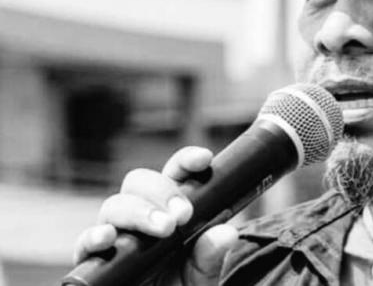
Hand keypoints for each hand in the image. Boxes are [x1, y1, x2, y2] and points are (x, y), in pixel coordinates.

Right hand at [72, 147, 238, 285]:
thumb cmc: (179, 285)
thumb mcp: (201, 273)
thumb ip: (210, 254)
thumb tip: (227, 234)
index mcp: (170, 207)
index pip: (176, 173)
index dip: (187, 161)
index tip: (205, 159)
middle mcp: (140, 214)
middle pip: (139, 181)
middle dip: (162, 191)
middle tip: (184, 215)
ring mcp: (115, 234)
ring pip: (115, 205)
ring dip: (138, 212)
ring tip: (163, 228)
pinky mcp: (93, 259)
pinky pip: (85, 242)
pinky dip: (94, 237)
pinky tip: (109, 239)